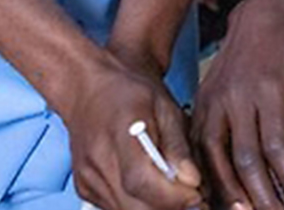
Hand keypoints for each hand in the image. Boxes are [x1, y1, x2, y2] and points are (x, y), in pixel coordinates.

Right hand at [57, 55, 204, 209]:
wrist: (90, 86)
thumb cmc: (131, 92)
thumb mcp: (166, 107)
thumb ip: (179, 146)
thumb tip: (193, 181)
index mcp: (119, 133)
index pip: (140, 181)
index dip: (172, 196)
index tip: (197, 195)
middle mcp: (97, 160)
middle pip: (134, 205)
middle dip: (170, 207)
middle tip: (195, 196)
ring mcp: (87, 177)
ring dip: (156, 208)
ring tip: (176, 191)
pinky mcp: (85, 188)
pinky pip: (116, 208)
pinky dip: (139, 204)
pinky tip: (153, 188)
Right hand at [194, 0, 283, 209]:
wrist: (261, 7)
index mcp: (266, 87)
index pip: (276, 145)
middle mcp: (235, 96)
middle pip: (244, 157)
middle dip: (260, 193)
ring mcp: (214, 99)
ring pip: (213, 155)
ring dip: (227, 188)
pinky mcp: (202, 100)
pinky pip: (198, 142)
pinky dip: (204, 168)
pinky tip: (215, 190)